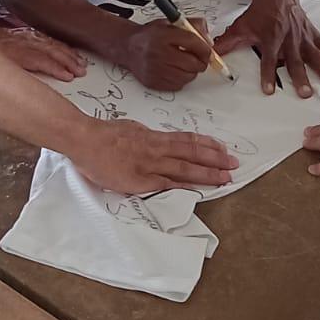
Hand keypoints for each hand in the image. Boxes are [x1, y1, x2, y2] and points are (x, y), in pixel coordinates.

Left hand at [0, 20, 86, 81]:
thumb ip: (4, 77)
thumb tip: (21, 92)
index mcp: (11, 52)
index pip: (37, 59)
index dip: (53, 67)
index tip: (68, 76)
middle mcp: (21, 43)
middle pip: (48, 50)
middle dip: (67, 61)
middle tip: (81, 72)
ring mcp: (26, 38)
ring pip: (51, 44)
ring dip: (68, 54)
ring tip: (81, 64)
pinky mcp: (28, 36)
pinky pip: (48, 40)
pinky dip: (62, 47)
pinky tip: (70, 52)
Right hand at [77, 118, 237, 193]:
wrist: (85, 139)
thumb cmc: (103, 135)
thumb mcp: (130, 129)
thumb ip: (144, 137)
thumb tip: (153, 140)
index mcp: (154, 136)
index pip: (186, 139)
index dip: (206, 144)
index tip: (222, 147)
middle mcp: (157, 148)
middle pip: (192, 152)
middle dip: (215, 158)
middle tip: (234, 163)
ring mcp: (150, 164)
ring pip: (185, 168)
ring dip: (207, 173)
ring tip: (225, 177)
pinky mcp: (140, 180)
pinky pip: (168, 184)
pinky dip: (185, 187)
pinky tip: (199, 190)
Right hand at [123, 18, 210, 91]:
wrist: (128, 47)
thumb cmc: (151, 35)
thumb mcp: (171, 22)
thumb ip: (193, 26)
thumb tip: (209, 41)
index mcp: (163, 35)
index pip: (192, 42)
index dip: (205, 48)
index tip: (208, 51)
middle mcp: (158, 53)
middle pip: (192, 63)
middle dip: (201, 61)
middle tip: (199, 58)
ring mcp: (155, 70)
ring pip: (187, 76)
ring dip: (191, 71)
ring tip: (185, 63)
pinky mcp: (153, 82)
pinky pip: (178, 85)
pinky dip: (182, 79)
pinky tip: (176, 70)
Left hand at [216, 0, 319, 96]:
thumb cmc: (259, 13)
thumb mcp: (242, 27)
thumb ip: (228, 42)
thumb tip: (212, 53)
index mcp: (271, 38)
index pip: (268, 59)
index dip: (268, 74)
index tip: (269, 90)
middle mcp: (288, 38)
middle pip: (294, 60)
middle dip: (300, 76)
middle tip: (305, 93)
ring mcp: (303, 36)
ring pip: (314, 54)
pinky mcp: (312, 33)